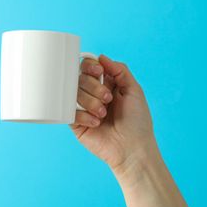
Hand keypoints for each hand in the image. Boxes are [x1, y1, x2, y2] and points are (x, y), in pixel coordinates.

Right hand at [70, 54, 154, 175]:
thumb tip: (100, 57)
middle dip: (94, 87)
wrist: (133, 149)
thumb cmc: (137, 122)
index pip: (89, 67)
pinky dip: (83, 115)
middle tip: (108, 100)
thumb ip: (120, 70)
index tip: (97, 71)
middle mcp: (92, 94)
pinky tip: (96, 124)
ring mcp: (82, 108)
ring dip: (90, 101)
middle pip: (79, 78)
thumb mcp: (134, 90)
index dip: (89, 66)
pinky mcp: (75, 124)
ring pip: (73, 93)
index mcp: (105, 85)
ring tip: (103, 114)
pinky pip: (69, 111)